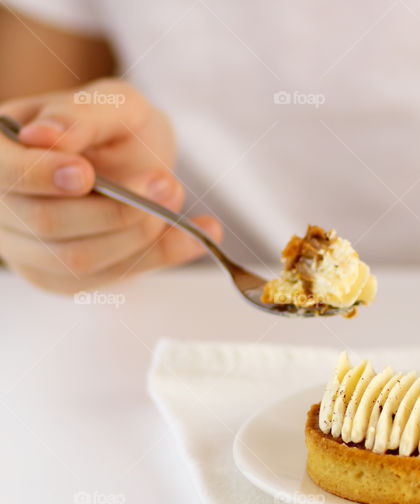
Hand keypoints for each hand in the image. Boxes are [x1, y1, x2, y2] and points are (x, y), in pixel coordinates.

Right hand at [0, 78, 221, 293]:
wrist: (139, 159)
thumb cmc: (120, 126)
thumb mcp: (113, 103)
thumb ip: (82, 115)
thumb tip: (43, 137)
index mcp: (2, 150)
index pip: (5, 173)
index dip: (41, 176)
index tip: (86, 173)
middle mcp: (3, 204)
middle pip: (46, 223)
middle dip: (114, 210)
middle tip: (167, 183)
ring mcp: (28, 247)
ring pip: (77, 260)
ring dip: (138, 235)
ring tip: (176, 197)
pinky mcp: (63, 276)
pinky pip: (107, 278)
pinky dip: (157, 257)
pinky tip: (194, 236)